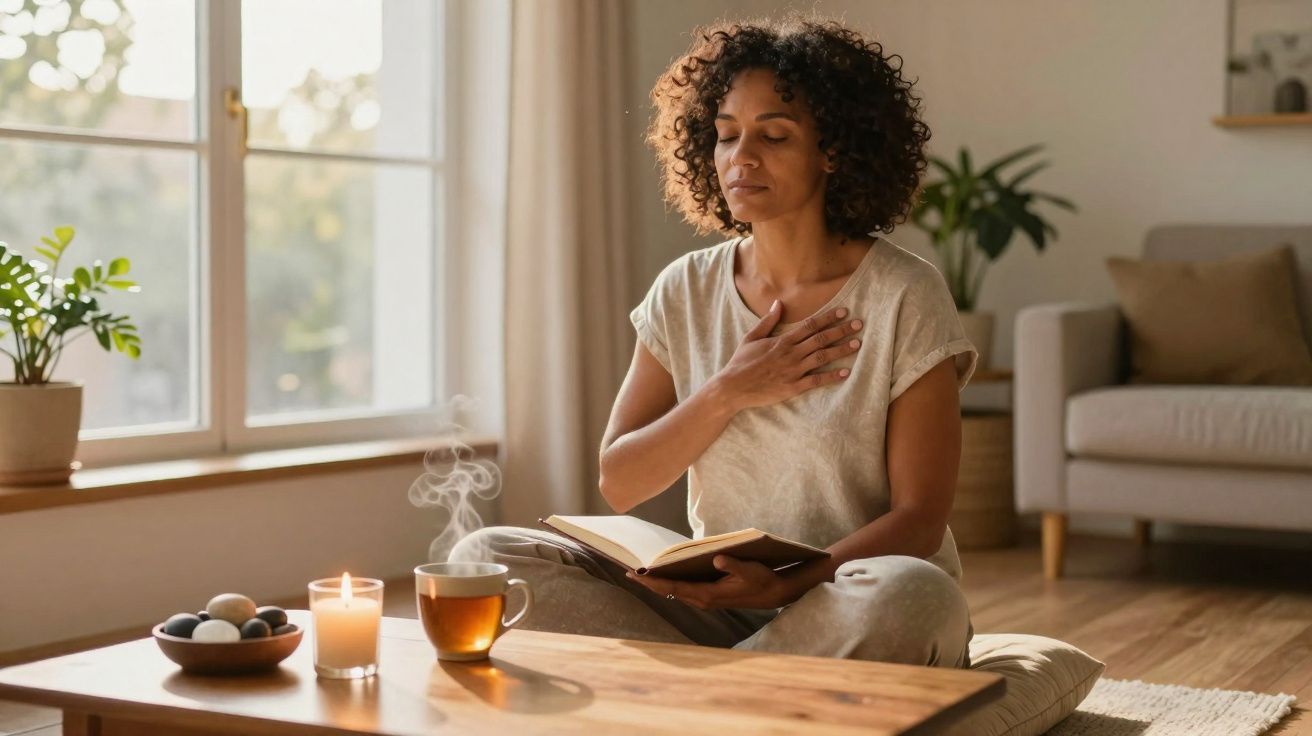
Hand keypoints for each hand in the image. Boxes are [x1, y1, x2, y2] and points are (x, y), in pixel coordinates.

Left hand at [626, 555, 804, 609]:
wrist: (774, 593)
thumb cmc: (762, 580)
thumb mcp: (751, 570)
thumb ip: (734, 565)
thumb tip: (718, 559)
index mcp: (708, 594)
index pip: (674, 588)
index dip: (654, 582)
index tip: (636, 575)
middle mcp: (703, 599)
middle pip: (669, 592)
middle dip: (649, 583)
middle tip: (628, 573)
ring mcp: (705, 599)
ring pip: (674, 592)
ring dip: (657, 584)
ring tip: (640, 574)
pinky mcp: (708, 596)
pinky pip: (682, 590)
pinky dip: (669, 584)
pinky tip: (662, 576)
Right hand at [716, 302, 863, 411]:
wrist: (733, 387)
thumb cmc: (741, 362)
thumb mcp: (752, 337)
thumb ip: (768, 320)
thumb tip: (779, 303)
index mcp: (783, 340)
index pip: (811, 325)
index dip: (829, 317)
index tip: (844, 312)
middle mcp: (791, 353)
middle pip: (821, 339)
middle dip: (842, 330)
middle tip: (859, 324)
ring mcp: (793, 370)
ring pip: (822, 357)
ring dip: (841, 350)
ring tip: (857, 344)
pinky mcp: (793, 387)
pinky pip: (816, 380)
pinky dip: (832, 376)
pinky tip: (846, 372)